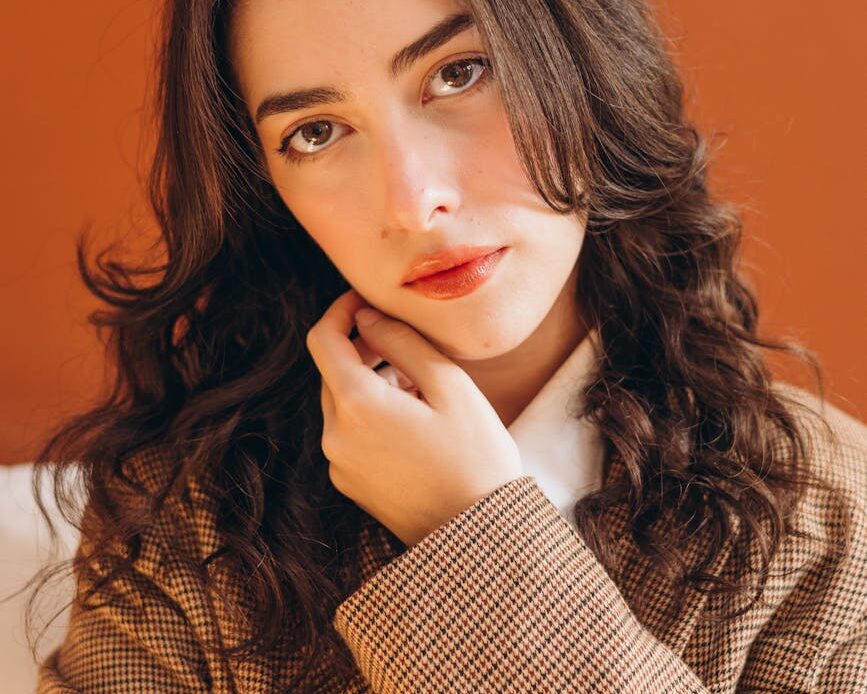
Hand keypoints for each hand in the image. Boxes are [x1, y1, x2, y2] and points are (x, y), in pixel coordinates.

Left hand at [306, 288, 523, 546]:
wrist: (478, 536)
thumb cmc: (475, 457)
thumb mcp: (449, 386)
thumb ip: (403, 342)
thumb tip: (367, 317)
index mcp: (356, 405)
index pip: (323, 339)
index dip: (341, 311)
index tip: (368, 302)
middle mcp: (335, 435)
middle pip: (333, 371)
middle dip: (362, 347)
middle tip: (405, 341)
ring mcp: (339, 464)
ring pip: (342, 402)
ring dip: (370, 381)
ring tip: (420, 385)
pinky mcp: (350, 484)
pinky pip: (350, 433)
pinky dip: (371, 414)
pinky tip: (414, 420)